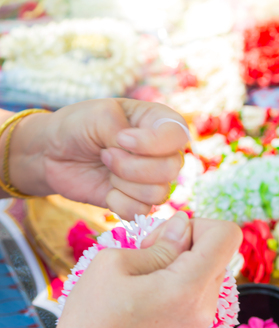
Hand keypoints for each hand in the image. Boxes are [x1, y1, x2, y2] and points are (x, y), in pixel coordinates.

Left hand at [7, 99, 187, 217]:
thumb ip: (123, 131)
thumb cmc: (78, 126)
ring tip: (105, 167)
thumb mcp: (99, 116)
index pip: (178, 135)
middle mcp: (161, 151)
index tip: (121, 140)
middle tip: (105, 154)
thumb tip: (137, 155)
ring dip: (123, 183)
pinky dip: (119, 203)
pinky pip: (142, 211)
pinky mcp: (136, 200)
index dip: (153, 143)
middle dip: (132, 166)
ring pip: (158, 193)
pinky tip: (106, 190)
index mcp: (158, 122)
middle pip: (170, 169)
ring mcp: (151, 178)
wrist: (53, 153)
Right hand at [29, 213, 241, 327]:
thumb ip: (160, 242)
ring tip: (146, 271)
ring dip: (183, 257)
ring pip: (209, 264)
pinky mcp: (194, 325)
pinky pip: (201, 284)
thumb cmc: (91, 316)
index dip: (198, 223)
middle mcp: (205, 305)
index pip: (227, 234)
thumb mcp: (116, 263)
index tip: (167, 235)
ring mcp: (202, 319)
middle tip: (149, 252)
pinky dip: (181, 274)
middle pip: (218, 248)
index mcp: (188, 287)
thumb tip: (183, 223)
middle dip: (187, 239)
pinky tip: (151, 285)